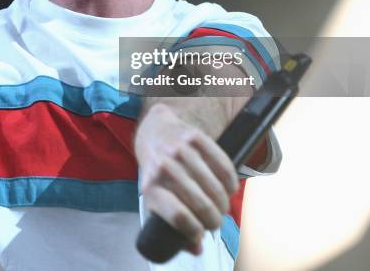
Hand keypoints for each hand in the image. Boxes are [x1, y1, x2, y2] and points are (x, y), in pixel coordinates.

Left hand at [134, 102, 239, 255]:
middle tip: (216, 222)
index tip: (201, 234)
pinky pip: (222, 164)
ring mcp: (179, 150)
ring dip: (224, 203)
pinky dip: (230, 181)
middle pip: (200, 203)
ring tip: (222, 207)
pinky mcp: (194, 137)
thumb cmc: (158, 173)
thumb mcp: (156, 198)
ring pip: (214, 186)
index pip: (178, 215)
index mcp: (151, 187)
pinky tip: (230, 188)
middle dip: (215, 220)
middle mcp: (163, 167)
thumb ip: (173, 224)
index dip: (195, 230)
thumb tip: (197, 248)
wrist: (154, 133)